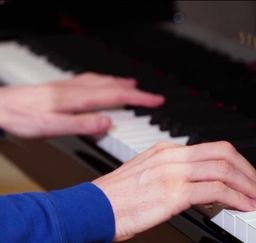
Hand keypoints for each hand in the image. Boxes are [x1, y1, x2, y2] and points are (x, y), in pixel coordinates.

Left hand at [0, 72, 163, 137]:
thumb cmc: (20, 118)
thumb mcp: (51, 127)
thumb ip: (81, 125)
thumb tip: (107, 122)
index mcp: (77, 99)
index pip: (116, 96)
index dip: (139, 98)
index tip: (156, 100)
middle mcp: (75, 89)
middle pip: (112, 86)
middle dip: (135, 91)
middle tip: (151, 96)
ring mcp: (67, 86)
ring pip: (101, 81)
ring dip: (120, 83)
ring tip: (132, 86)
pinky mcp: (59, 87)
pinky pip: (89, 80)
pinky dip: (103, 80)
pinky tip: (100, 83)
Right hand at [92, 141, 255, 240]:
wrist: (91, 209)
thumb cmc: (116, 198)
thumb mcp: (147, 175)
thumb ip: (174, 173)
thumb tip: (203, 185)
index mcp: (167, 150)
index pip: (213, 148)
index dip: (237, 163)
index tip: (248, 178)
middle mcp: (172, 156)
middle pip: (224, 153)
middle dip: (249, 171)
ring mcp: (173, 172)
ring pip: (224, 169)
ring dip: (248, 185)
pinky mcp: (173, 192)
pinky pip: (215, 190)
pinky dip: (236, 198)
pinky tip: (243, 206)